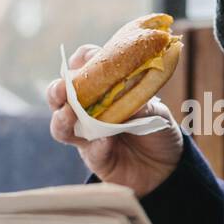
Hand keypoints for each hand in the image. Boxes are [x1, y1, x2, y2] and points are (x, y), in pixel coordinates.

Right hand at [47, 43, 183, 197]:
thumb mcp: (154, 110)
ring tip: (70, 114)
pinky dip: (97, 146)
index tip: (88, 58)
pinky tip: (106, 142)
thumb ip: (137, 101)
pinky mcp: (94, 158)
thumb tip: (122, 92)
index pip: (83, 67)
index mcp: (100, 89)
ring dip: (62, 118)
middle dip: (57, 89)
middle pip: (59, 96)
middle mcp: (86, 110)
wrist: (166, 166)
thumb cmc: (156, 129)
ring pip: (60, 126)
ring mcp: (87, 135)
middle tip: (63, 88)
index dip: (82, 59)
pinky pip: (90, 151)